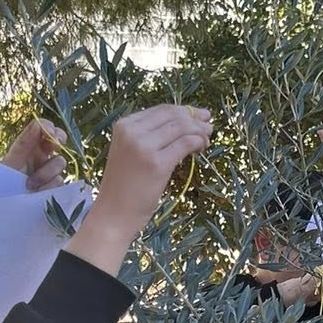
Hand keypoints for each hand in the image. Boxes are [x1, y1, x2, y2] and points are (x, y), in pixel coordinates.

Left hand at [1, 117, 67, 191]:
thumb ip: (25, 143)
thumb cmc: (4, 184)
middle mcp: (42, 156)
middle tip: (54, 145)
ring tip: (30, 184)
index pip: (44, 128)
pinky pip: (60, 181)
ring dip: (46, 172)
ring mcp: (51, 172)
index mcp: (30, 146)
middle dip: (58, 139)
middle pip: (59, 139)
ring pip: (60, 162)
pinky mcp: (57, 187)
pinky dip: (49, 186)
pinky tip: (38, 193)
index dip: (49, 128)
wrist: (7, 207)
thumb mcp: (13, 161)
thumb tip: (39, 125)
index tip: (50, 134)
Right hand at [68, 105, 211, 276]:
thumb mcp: (131, 151)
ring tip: (206, 141)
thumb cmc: (125, 185)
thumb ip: (151, 135)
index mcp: (124, 125)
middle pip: (174, 115)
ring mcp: (144, 147)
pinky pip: (186, 143)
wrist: (114, 213)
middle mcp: (132, 132)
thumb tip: (186, 120)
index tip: (199, 117)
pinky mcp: (157, 163)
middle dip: (196, 119)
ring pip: (183, 127)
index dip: (185, 111)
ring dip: (200, 132)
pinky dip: (198, 143)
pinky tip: (200, 150)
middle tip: (208, 128)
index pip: (162, 109)